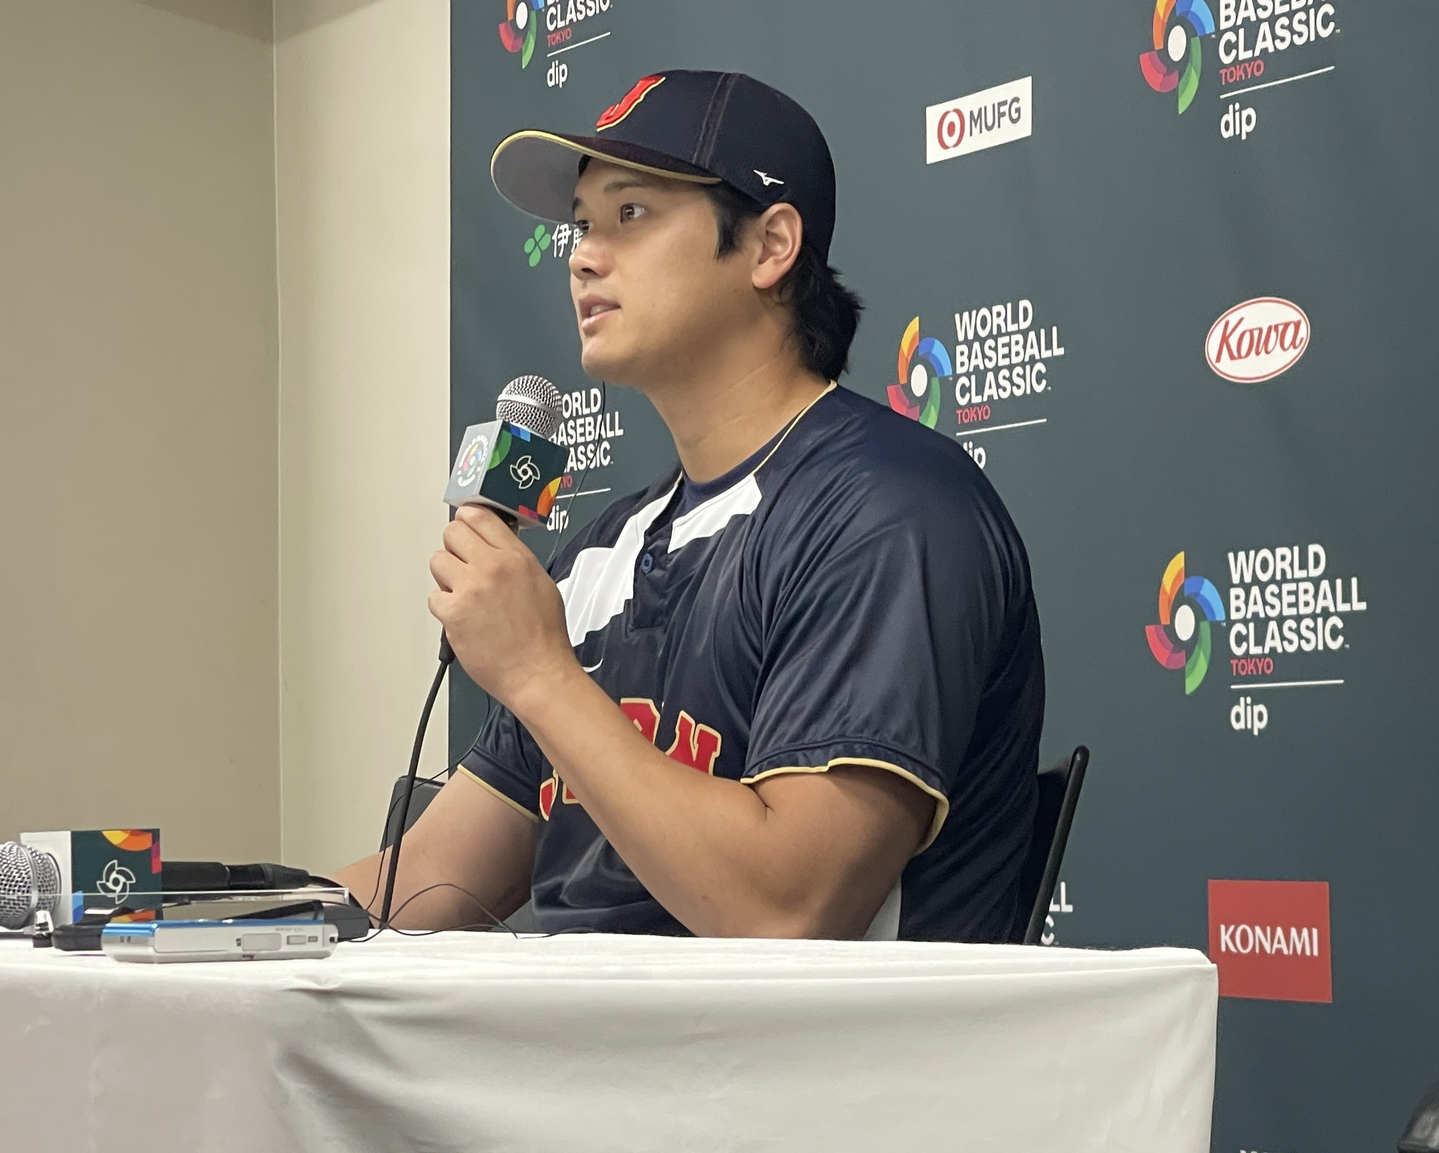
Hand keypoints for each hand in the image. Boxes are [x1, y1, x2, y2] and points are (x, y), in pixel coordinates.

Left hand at [428, 506, 576, 710]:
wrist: (538, 673)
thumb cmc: (543, 637)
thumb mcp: (541, 583)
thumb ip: (514, 560)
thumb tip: (494, 547)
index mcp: (517, 557)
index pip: (480, 516)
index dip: (468, 521)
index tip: (466, 528)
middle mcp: (492, 567)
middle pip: (452, 533)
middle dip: (455, 548)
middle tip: (463, 566)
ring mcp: (470, 589)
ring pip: (437, 561)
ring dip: (447, 578)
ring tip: (465, 596)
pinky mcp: (453, 613)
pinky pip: (434, 598)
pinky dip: (445, 609)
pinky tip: (463, 619)